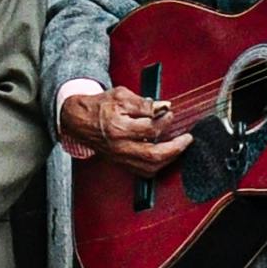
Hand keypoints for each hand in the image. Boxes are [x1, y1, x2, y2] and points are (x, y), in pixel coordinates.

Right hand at [60, 88, 190, 173]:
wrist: (79, 121)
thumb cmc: (99, 107)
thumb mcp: (120, 96)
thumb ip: (143, 103)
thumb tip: (163, 107)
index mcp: (119, 128)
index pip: (150, 129)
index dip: (165, 121)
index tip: (170, 114)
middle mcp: (120, 147)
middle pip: (154, 155)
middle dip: (175, 148)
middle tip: (186, 139)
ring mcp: (121, 157)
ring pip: (150, 168)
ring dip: (168, 159)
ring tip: (179, 147)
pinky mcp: (121, 163)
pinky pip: (143, 171)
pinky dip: (157, 165)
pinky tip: (165, 156)